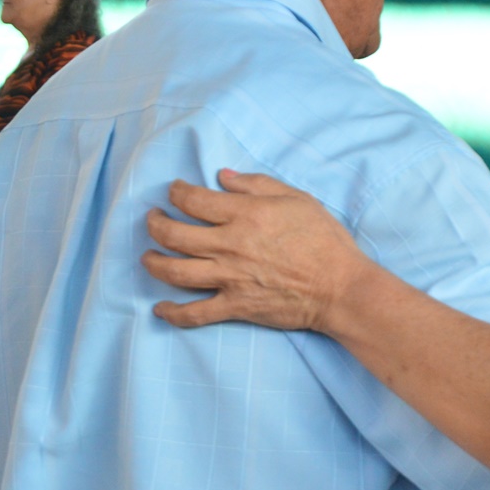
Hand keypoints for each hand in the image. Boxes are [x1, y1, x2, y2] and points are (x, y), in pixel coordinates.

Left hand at [142, 170, 367, 332]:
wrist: (341, 287)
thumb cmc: (325, 240)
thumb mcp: (297, 199)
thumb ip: (257, 185)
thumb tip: (223, 176)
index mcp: (245, 214)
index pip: (193, 200)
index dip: (176, 192)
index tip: (174, 191)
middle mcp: (230, 245)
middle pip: (173, 234)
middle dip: (155, 223)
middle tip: (153, 219)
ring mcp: (229, 278)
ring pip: (174, 271)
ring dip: (153, 263)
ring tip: (148, 257)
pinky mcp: (235, 306)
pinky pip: (194, 313)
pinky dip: (172, 313)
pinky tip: (160, 309)